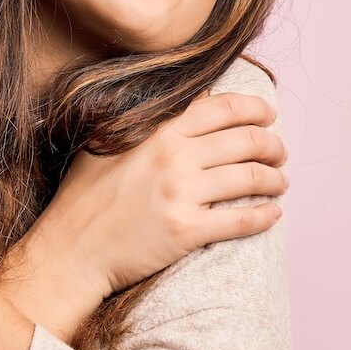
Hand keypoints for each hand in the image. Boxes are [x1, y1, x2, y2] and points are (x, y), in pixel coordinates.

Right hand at [36, 90, 288, 296]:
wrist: (70, 250)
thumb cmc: (82, 198)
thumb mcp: (104, 143)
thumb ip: (145, 121)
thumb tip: (189, 99)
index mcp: (158, 132)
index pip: (223, 108)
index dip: (255, 109)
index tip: (268, 115)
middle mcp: (174, 158)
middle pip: (246, 141)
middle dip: (273, 145)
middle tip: (280, 153)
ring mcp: (182, 195)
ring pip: (250, 178)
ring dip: (274, 179)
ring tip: (279, 182)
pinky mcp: (187, 231)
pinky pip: (242, 220)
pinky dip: (266, 216)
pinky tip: (273, 215)